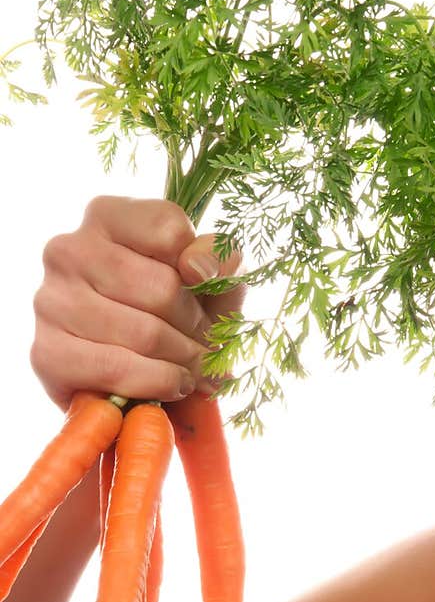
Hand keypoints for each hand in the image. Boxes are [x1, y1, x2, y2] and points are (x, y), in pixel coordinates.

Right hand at [30, 196, 245, 412]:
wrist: (134, 382)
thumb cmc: (175, 317)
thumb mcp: (211, 280)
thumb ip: (220, 259)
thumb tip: (199, 267)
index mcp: (106, 216)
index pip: (169, 230)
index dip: (204, 273)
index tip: (207, 298)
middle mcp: (68, 249)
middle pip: (162, 288)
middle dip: (198, 328)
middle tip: (208, 348)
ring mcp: (50, 300)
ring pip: (144, 333)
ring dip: (184, 361)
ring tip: (195, 370)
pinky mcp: (47, 352)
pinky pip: (117, 368)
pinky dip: (157, 383)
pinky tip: (172, 384)